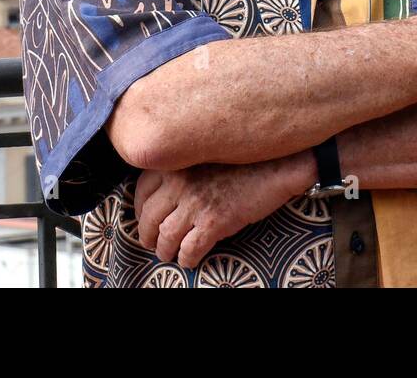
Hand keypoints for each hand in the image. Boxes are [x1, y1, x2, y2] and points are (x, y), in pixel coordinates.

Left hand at [133, 153, 311, 268]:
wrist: (276, 166)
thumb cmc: (243, 160)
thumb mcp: (205, 155)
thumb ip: (183, 169)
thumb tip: (165, 194)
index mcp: (176, 163)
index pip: (142, 188)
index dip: (140, 209)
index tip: (144, 218)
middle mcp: (180, 181)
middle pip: (148, 216)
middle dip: (147, 234)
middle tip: (151, 243)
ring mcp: (195, 202)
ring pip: (165, 236)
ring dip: (164, 250)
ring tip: (168, 254)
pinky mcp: (214, 221)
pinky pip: (189, 249)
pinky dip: (186, 259)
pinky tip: (189, 260)